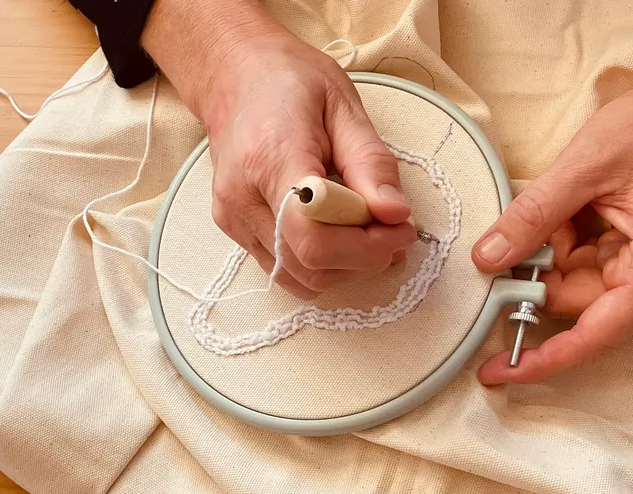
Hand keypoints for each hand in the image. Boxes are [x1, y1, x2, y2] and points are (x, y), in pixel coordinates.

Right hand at [199, 32, 416, 299]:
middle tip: (393, 228)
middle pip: (309, 265)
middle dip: (363, 258)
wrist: (233, 77)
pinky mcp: (232, 228)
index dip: (365, 247)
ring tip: (366, 228)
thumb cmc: (289, 82)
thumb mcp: (343, 106)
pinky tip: (335, 230)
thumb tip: (396, 214)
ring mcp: (232, 217)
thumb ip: (371, 163)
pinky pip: (282, 268)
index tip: (401, 229)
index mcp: (270, 158)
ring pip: (297, 278)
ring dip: (343, 266)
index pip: (313, 237)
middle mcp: (242, 196)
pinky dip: (319, 262)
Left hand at [472, 88, 632, 384]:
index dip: (545, 358)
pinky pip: (578, 249)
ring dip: (540, 250)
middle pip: (576, 301)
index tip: (497, 373)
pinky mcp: (623, 235)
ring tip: (544, 206)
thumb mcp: (589, 165)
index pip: (595, 333)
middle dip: (529, 282)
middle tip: (491, 258)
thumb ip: (537, 213)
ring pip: (572, 274)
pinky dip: (553, 232)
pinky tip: (550, 203)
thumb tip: (487, 258)